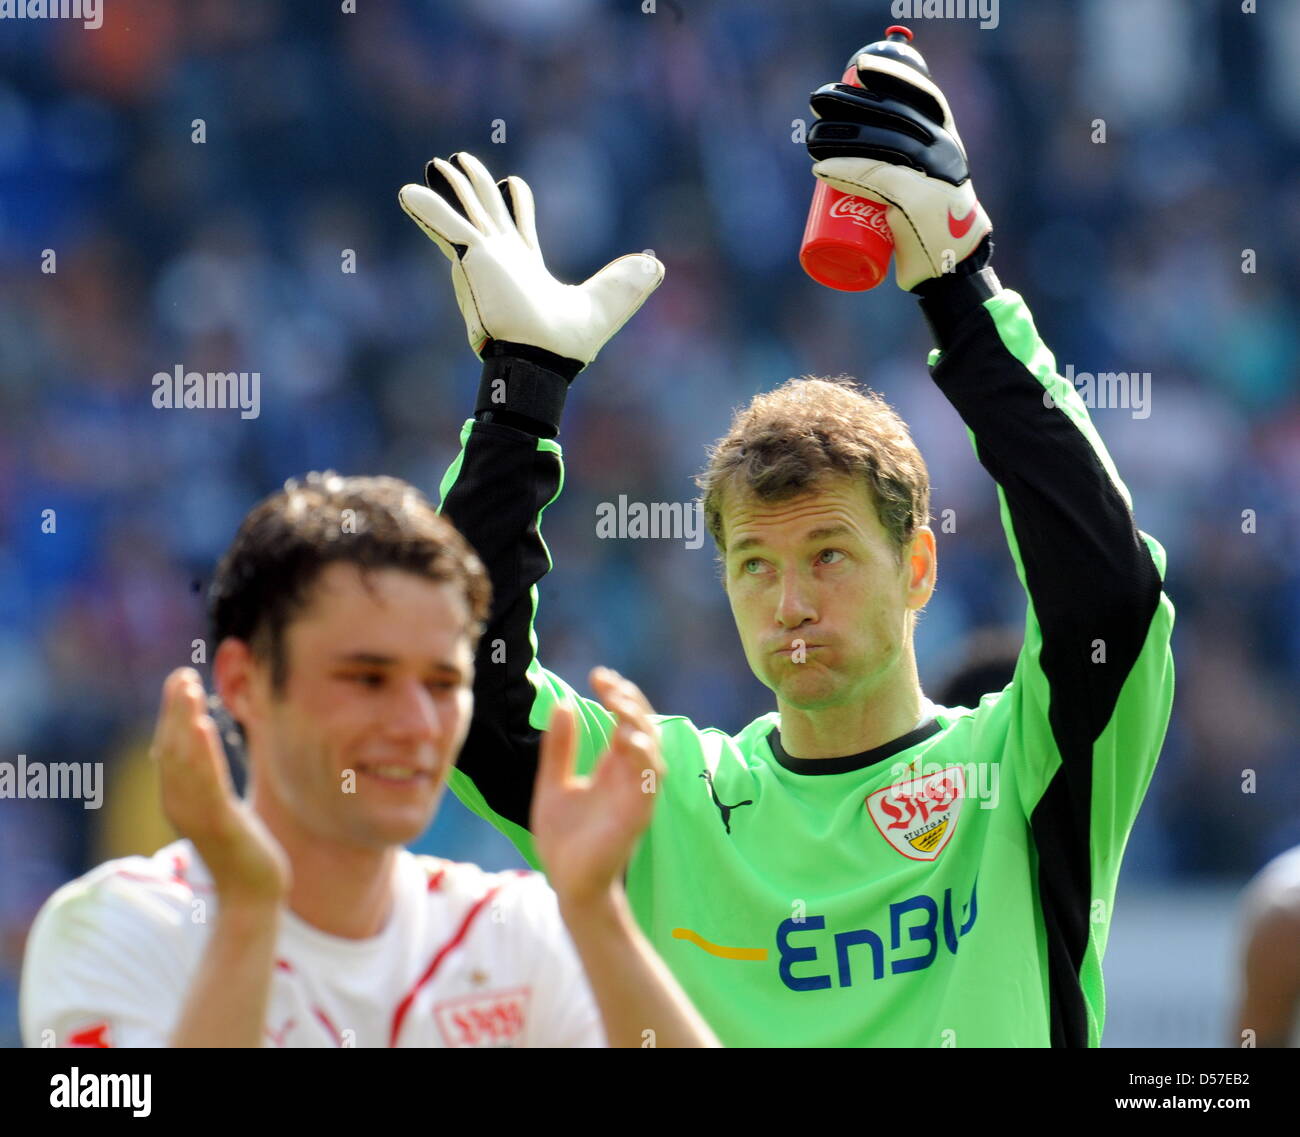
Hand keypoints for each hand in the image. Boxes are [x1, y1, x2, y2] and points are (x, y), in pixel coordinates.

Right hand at [150, 668, 288, 904]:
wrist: (252, 897)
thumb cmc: (243, 853)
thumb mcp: (225, 811)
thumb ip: (213, 785)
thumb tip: (211, 759)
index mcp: (181, 800)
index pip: (170, 749)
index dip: (173, 714)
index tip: (181, 680)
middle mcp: (180, 804)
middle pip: (170, 747)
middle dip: (174, 709)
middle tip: (181, 674)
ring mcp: (196, 813)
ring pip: (183, 758)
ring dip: (183, 719)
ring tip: (187, 687)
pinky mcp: (217, 821)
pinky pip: (205, 780)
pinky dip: (201, 750)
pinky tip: (202, 724)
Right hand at [398, 152, 663, 368]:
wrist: (540, 356)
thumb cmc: (565, 342)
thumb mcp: (606, 303)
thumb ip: (626, 282)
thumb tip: (656, 267)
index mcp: (525, 267)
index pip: (517, 226)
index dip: (514, 202)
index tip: (511, 183)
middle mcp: (500, 260)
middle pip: (485, 211)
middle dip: (473, 186)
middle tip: (461, 161)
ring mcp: (482, 258)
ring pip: (463, 212)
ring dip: (450, 188)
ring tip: (437, 164)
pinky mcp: (469, 259)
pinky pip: (444, 226)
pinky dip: (427, 208)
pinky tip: (408, 191)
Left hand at [530, 668, 663, 907]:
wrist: (566, 884)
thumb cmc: (564, 840)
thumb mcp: (553, 785)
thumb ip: (560, 748)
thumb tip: (563, 703)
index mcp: (614, 767)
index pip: (628, 720)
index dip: (619, 695)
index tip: (598, 675)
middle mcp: (630, 777)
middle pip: (645, 727)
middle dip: (629, 701)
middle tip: (605, 683)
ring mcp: (637, 796)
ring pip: (653, 750)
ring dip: (639, 724)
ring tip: (617, 705)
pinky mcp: (637, 816)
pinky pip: (650, 783)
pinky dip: (643, 759)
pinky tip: (626, 741)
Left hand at [806, 53, 991, 290]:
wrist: (948, 268)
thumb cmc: (929, 224)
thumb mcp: (925, 182)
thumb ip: (907, 160)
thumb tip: (866, 134)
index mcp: (948, 140)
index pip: (924, 96)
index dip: (893, 76)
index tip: (861, 67)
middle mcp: (945, 151)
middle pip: (894, 116)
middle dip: (852, 101)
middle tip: (817, 100)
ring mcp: (933, 175)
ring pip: (881, 144)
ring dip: (839, 136)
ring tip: (809, 138)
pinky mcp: (915, 202)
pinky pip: (875, 177)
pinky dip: (845, 171)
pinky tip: (820, 169)